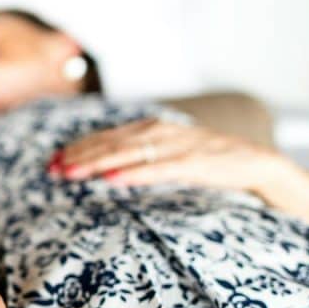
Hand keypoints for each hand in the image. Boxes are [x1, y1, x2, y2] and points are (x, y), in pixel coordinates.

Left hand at [48, 119, 289, 192]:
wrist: (256, 164)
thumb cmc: (207, 162)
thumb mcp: (167, 153)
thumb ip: (139, 155)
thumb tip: (102, 167)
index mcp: (152, 128)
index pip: (106, 137)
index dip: (78, 148)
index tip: (52, 162)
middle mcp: (161, 131)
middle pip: (112, 143)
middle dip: (80, 156)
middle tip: (53, 169)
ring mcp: (178, 146)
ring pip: (130, 153)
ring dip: (98, 163)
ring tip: (73, 173)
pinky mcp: (195, 163)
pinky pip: (159, 169)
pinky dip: (135, 173)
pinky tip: (113, 180)